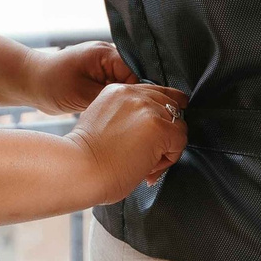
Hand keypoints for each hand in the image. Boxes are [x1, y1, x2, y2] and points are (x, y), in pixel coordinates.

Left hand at [24, 40, 136, 114]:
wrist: (30, 81)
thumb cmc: (51, 84)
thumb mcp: (82, 94)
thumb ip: (110, 98)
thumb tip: (132, 107)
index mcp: (107, 53)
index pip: (136, 73)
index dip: (139, 94)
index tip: (138, 113)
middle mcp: (108, 57)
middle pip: (133, 80)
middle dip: (131, 99)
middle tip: (128, 118)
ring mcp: (103, 67)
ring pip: (124, 88)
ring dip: (121, 102)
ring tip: (115, 116)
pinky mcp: (97, 78)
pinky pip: (113, 91)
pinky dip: (112, 102)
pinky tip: (108, 114)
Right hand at [66, 82, 187, 203]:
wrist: (80, 169)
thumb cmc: (85, 158)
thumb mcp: (103, 122)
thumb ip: (125, 116)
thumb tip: (147, 131)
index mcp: (117, 90)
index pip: (153, 92)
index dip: (161, 112)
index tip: (160, 129)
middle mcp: (133, 94)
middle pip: (170, 105)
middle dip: (165, 130)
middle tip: (147, 155)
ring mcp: (147, 109)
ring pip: (178, 124)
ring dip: (167, 146)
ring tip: (146, 163)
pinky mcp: (159, 127)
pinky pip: (180, 140)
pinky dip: (170, 157)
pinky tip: (149, 166)